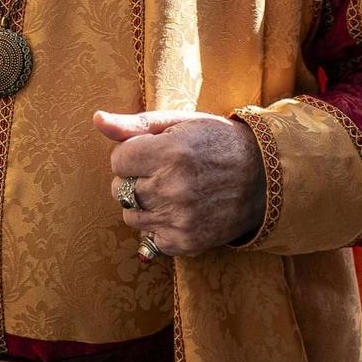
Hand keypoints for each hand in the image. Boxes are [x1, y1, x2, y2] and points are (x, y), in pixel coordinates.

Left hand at [96, 110, 266, 256]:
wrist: (264, 177)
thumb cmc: (217, 142)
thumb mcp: (180, 123)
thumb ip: (135, 124)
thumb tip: (97, 120)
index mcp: (171, 153)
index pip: (118, 160)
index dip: (133, 154)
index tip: (154, 152)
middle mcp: (173, 188)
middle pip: (119, 190)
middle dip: (135, 179)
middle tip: (164, 171)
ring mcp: (180, 219)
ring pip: (130, 216)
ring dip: (143, 204)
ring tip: (170, 191)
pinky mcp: (187, 242)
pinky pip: (150, 238)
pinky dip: (159, 226)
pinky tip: (180, 211)